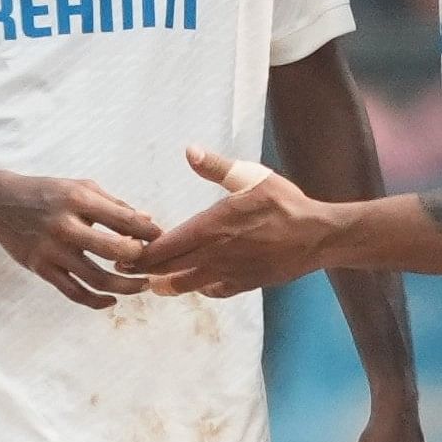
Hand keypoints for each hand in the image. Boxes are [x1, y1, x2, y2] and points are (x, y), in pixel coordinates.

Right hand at [0, 168, 161, 308]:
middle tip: (153, 264)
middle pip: (114, 251)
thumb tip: (147, 220)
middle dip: (140, 261)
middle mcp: (65, 225)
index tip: (161, 238)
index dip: (149, 232)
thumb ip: (113, 204)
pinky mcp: (42, 268)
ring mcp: (52, 250)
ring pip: (97, 278)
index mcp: (78, 199)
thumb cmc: (46, 192)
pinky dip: (96, 301)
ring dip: (126, 287)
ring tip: (142, 286)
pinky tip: (111, 301)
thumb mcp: (79, 186)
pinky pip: (73, 292)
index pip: (124, 219)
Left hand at [129, 147, 338, 296]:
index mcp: (213, 227)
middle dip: (145, 270)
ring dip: (167, 284)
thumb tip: (189, 150)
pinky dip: (200, 288)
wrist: (319, 236)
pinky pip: (214, 291)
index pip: (166, 246)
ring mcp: (230, 273)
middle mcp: (216, 254)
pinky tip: (197, 283)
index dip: (141, 253)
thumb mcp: (252, 177)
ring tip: (153, 282)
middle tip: (125, 268)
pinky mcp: (246, 284)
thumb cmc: (285, 203)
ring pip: (188, 284)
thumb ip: (216, 167)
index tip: (123, 253)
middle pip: (170, 268)